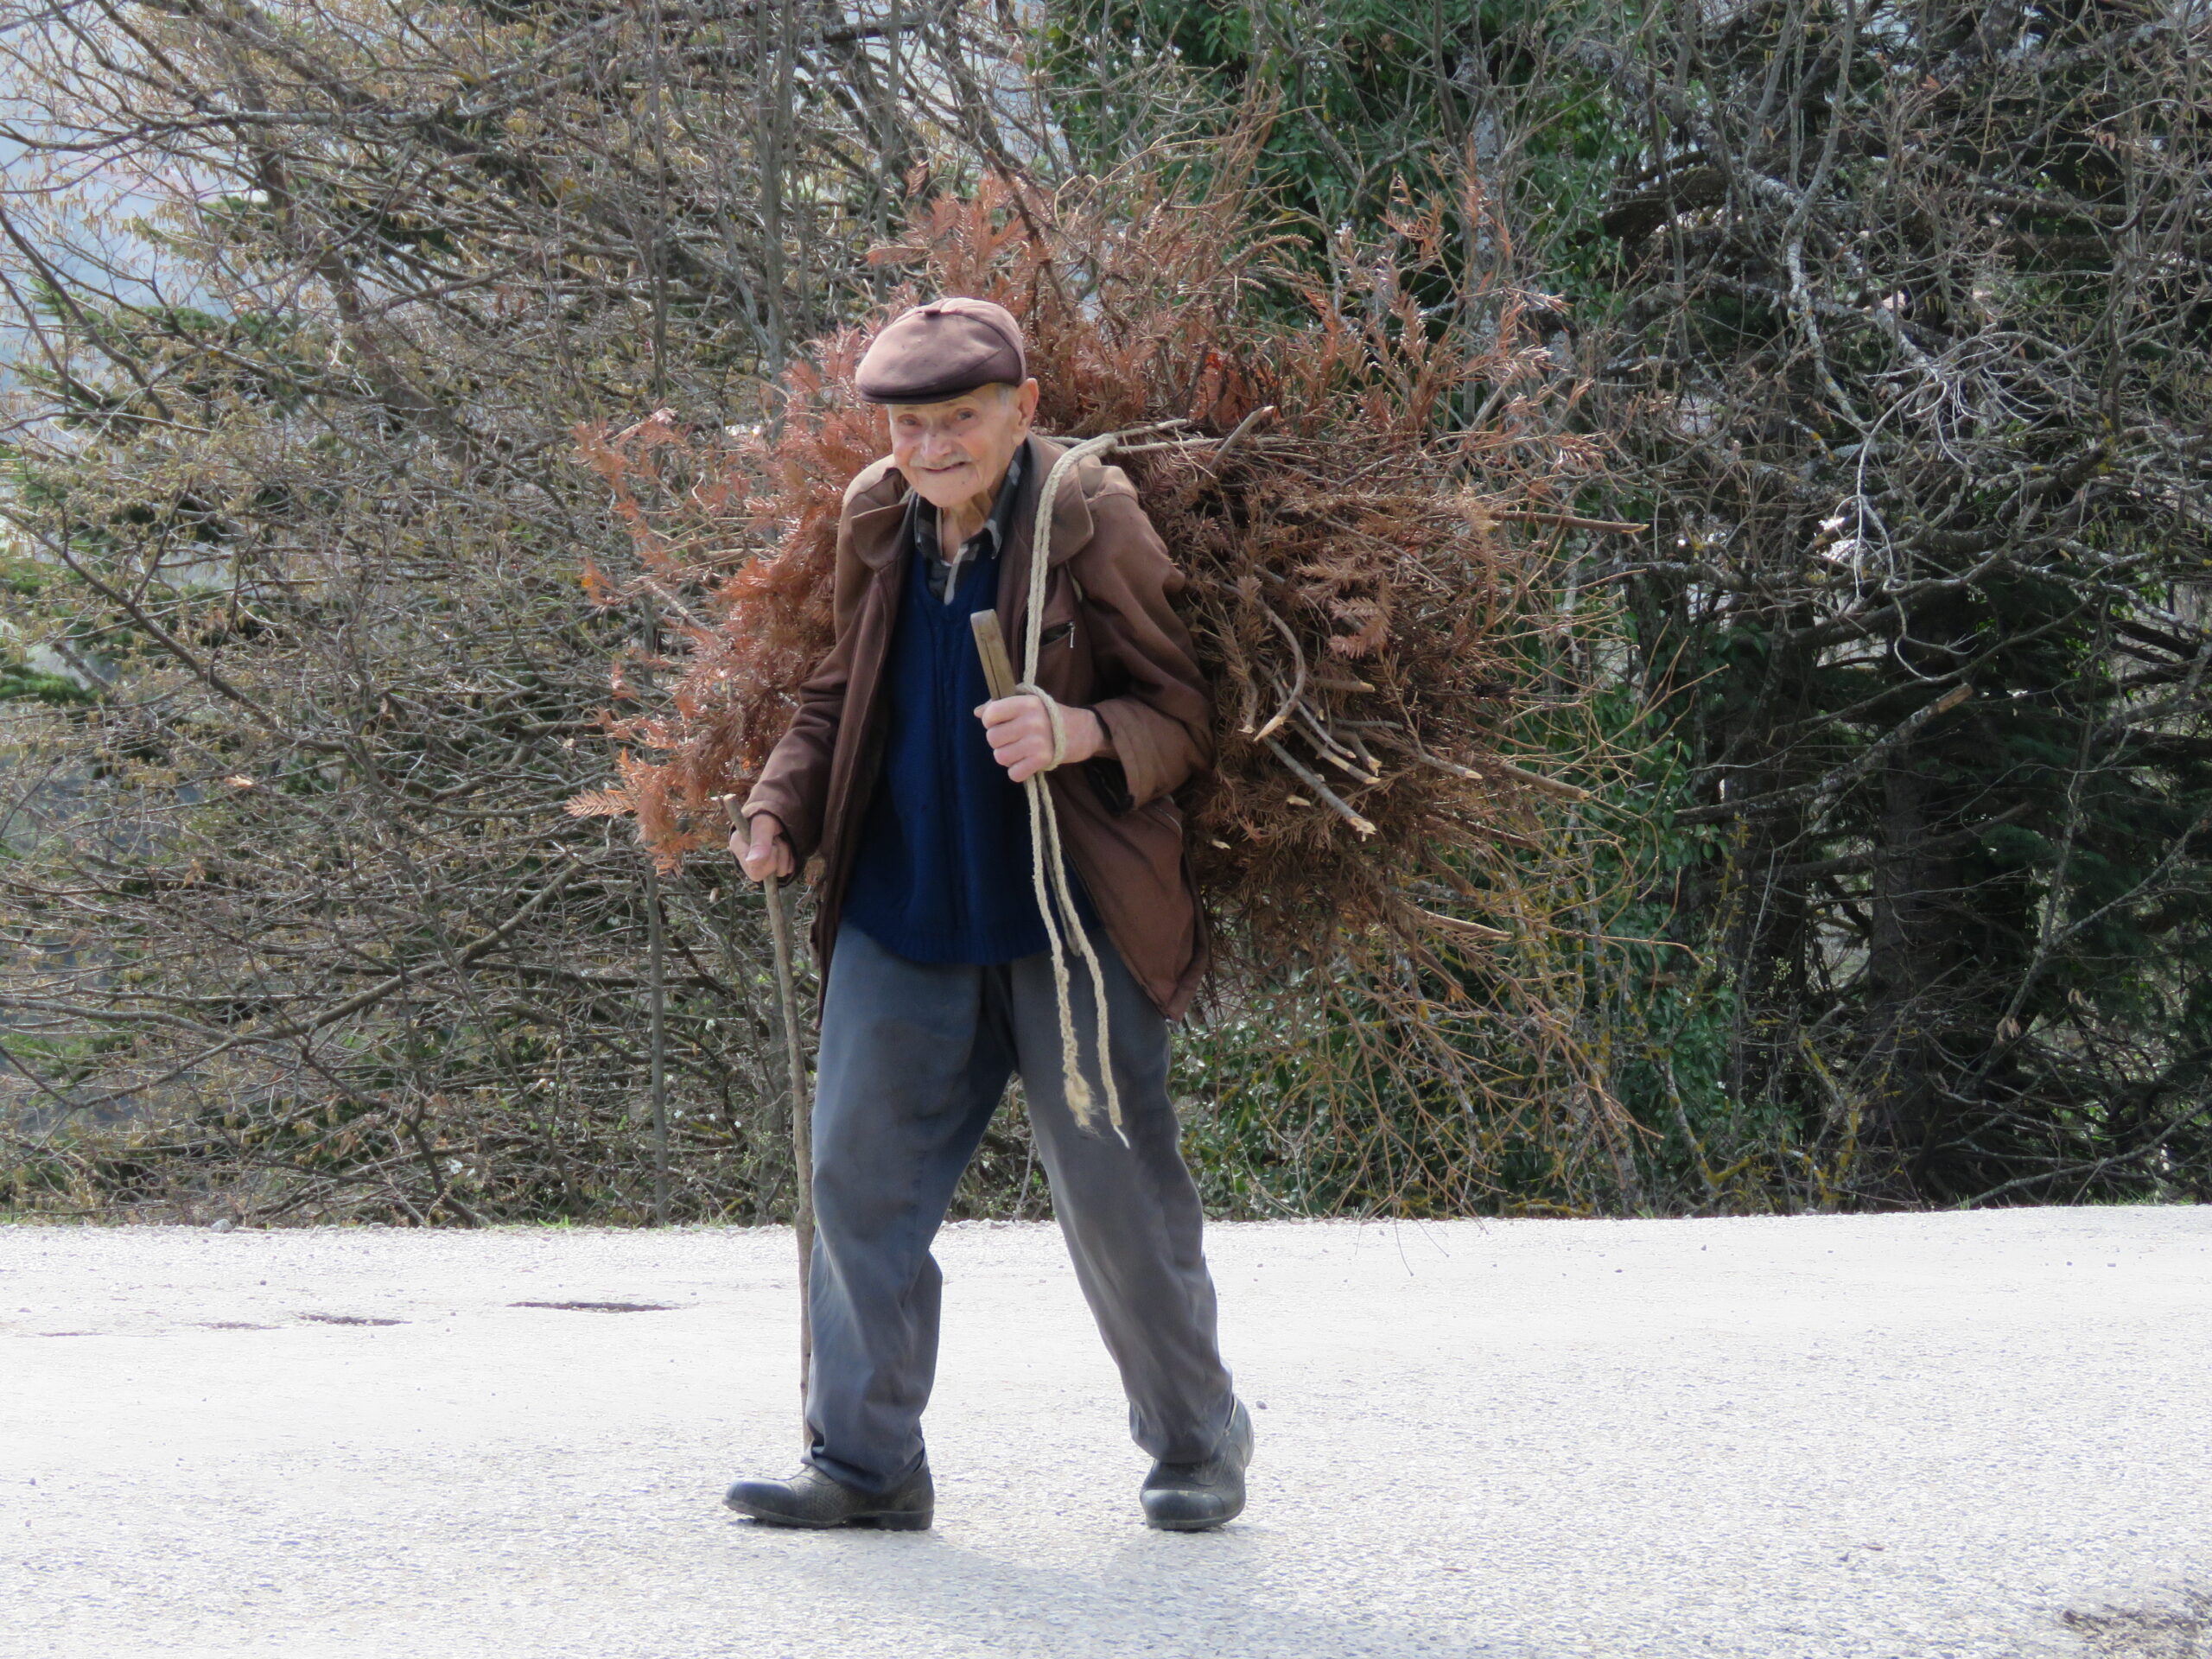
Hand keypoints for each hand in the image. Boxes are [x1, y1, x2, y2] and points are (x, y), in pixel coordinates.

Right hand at [732, 812, 794, 882]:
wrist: (780, 809)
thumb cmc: (769, 813)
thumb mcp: (765, 823)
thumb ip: (759, 842)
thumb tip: (752, 862)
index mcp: (738, 846)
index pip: (755, 872)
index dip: (769, 860)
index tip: (773, 844)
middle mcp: (746, 857)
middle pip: (767, 873)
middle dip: (778, 855)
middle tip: (777, 838)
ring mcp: (760, 861)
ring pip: (780, 871)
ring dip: (786, 854)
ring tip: (781, 839)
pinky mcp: (773, 863)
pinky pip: (787, 869)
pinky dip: (791, 857)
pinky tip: (785, 844)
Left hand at [976, 695, 1111, 783]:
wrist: (1083, 731)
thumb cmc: (1051, 715)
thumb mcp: (1029, 702)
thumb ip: (1002, 705)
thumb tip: (977, 712)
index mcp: (1027, 703)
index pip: (991, 714)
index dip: (990, 721)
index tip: (1000, 723)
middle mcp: (1032, 721)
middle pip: (992, 738)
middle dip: (999, 742)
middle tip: (1013, 740)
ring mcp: (1038, 741)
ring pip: (1000, 757)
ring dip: (1007, 757)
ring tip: (1020, 751)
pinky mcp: (1043, 760)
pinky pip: (1014, 773)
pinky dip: (1018, 772)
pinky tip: (1026, 763)